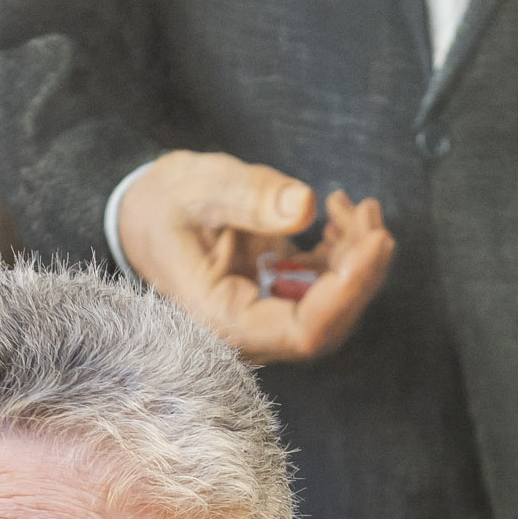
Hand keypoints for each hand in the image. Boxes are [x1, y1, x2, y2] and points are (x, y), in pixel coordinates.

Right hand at [117, 149, 393, 364]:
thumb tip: (304, 205)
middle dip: (361, 272)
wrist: (144, 209)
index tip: (373, 243)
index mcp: (225, 320)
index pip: (303, 330)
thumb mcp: (200, 188)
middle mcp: (251, 328)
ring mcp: (269, 312)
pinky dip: (345, 249)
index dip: (347, 292)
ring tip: (356, 205)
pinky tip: (342, 212)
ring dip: (358, 256)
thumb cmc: (162, 203)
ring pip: (334, 302)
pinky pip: (325, 283)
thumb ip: (250, 196)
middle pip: (328, 322)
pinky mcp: (280, 291)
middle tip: (373, 218)